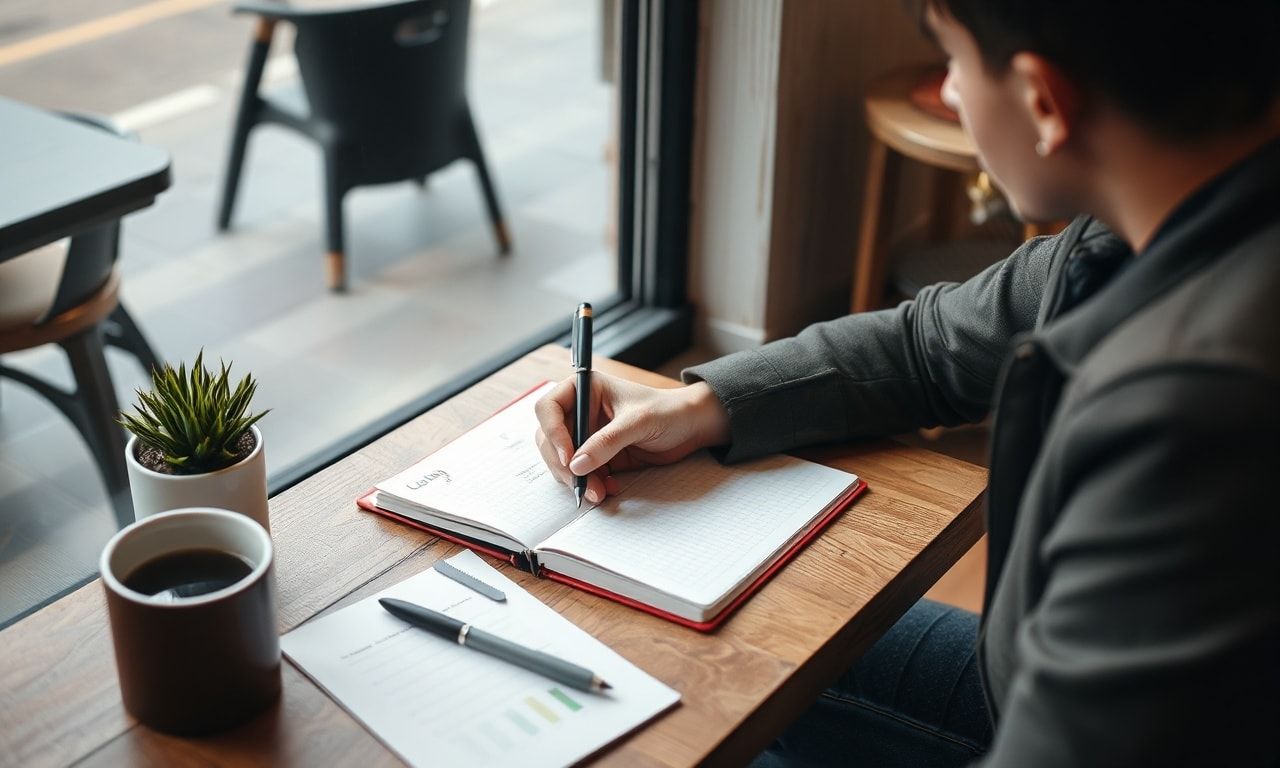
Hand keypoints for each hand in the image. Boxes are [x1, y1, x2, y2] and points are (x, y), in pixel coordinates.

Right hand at [534, 373, 729, 502]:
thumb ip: (607, 442)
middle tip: (580, 484)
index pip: (548, 408)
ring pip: (562, 461)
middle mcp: (580, 411)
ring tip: (599, 492)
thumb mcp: (637, 422)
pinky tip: (609, 488)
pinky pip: (582, 474)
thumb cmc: (667, 411)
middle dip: (563, 464)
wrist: (691, 427)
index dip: (552, 433)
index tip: (567, 457)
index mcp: (585, 389)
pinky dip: (590, 484)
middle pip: (549, 439)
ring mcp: (587, 435)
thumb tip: (576, 464)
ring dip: (577, 479)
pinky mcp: (598, 455)